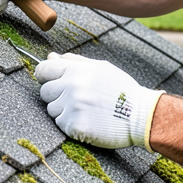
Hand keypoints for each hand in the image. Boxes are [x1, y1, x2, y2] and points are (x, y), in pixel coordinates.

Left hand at [37, 53, 164, 150]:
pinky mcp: (75, 126)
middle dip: (56, 95)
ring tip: (86, 110)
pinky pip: (60, 124)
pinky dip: (71, 124)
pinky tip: (88, 120)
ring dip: (64, 111)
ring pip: (52, 109)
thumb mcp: (100, 68)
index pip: (43, 70)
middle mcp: (72, 87)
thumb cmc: (120, 90)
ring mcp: (73, 107)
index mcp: (77, 70)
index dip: (45, 76)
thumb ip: (74, 62)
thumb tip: (51, 56)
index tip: (51, 81)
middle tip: (76, 99)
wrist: (139, 115)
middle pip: (45, 92)